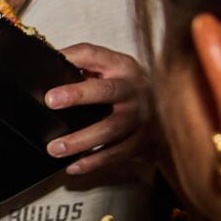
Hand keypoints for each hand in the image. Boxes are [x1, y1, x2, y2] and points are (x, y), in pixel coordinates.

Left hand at [45, 43, 155, 179]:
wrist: (171, 109)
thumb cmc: (126, 87)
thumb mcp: (110, 68)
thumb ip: (82, 65)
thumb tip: (48, 62)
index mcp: (121, 66)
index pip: (94, 55)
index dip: (72, 59)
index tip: (50, 67)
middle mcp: (133, 89)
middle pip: (107, 91)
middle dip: (78, 95)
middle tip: (51, 101)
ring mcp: (140, 116)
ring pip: (110, 128)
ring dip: (80, 140)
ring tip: (55, 148)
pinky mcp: (143, 140)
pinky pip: (117, 153)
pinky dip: (94, 162)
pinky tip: (74, 166)